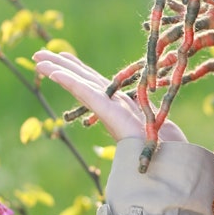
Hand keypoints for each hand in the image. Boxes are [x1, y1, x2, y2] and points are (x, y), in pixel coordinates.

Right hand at [33, 50, 186, 144]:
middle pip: (84, 80)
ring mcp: (112, 110)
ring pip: (82, 85)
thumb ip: (148, 115)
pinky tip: (54, 73)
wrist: (175, 159)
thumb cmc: (170, 146)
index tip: (63, 57)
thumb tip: (149, 114)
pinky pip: (89, 95)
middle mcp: (114, 107)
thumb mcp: (157, 122)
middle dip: (62, 66)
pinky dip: (72, 83)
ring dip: (59, 71)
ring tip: (38, 60)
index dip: (79, 70)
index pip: (96, 84)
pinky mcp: (112, 114)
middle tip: (39, 55)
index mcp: (124, 107)